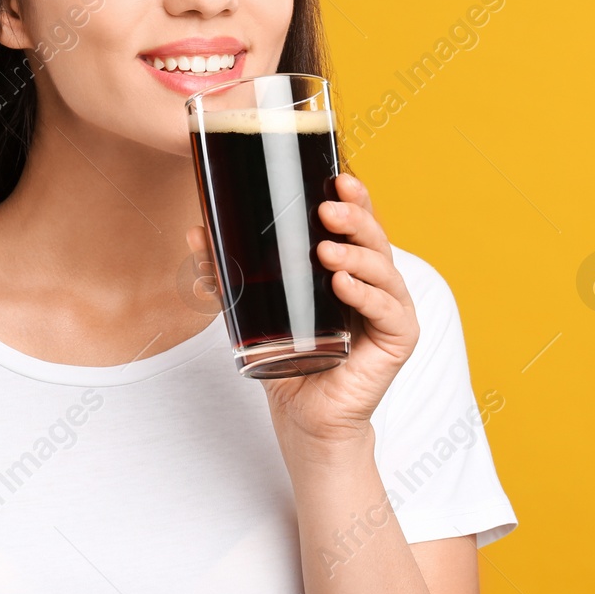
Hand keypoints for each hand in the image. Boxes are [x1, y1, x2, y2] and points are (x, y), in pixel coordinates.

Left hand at [187, 173, 418, 457]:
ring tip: (326, 251)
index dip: (355, 197)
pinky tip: (344, 285)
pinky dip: (367, 295)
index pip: (359, 223)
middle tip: (327, 210)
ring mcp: (392, 309)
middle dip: (355, 219)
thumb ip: (227, 272)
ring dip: (356, 256)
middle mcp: (378, 281)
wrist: (305, 415)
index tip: (337, 178)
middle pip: (375, 238)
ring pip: (384, 270)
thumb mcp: (251, 307)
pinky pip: (388, 310)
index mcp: (353, 265)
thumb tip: (195, 232)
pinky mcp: (399, 339)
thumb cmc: (289, 357)